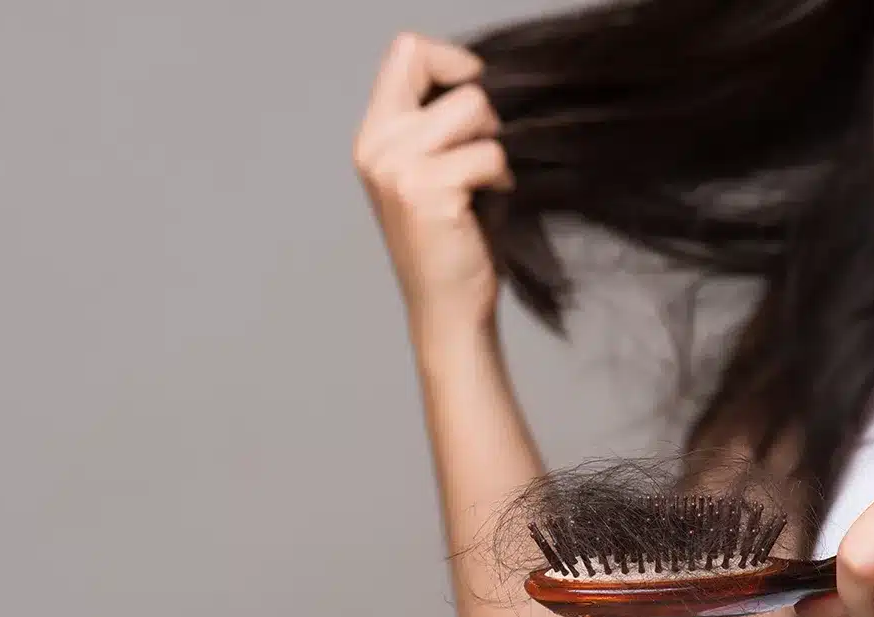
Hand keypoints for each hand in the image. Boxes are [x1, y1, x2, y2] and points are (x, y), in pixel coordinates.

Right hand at [353, 33, 513, 334]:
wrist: (447, 308)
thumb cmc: (448, 240)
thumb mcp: (428, 169)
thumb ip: (434, 121)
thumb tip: (479, 77)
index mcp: (373, 136)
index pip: (406, 50)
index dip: (451, 61)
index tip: (471, 98)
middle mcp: (377, 147)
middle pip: (454, 77)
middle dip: (483, 112)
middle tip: (478, 157)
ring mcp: (398, 168)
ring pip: (477, 110)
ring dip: (493, 148)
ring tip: (480, 186)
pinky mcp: (427, 190)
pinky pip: (490, 153)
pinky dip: (500, 178)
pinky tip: (483, 208)